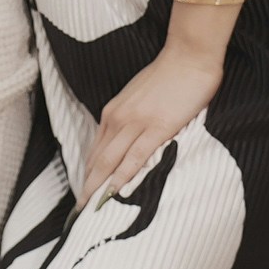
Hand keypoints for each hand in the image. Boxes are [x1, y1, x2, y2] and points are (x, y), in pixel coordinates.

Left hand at [80, 21, 227, 207]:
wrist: (188, 56)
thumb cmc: (169, 75)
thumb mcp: (139, 96)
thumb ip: (131, 116)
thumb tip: (128, 137)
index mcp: (113, 112)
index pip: (95, 150)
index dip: (88, 174)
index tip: (84, 193)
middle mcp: (118, 118)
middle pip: (97, 160)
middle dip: (88, 187)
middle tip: (81, 211)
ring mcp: (136, 123)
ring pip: (110, 161)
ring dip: (99, 187)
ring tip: (92, 209)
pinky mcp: (157, 127)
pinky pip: (135, 157)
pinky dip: (124, 175)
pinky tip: (117, 191)